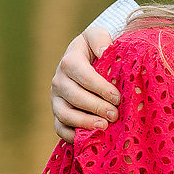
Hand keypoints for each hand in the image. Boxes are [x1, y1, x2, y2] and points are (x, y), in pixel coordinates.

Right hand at [51, 25, 117, 141]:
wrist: (86, 58)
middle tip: (115, 114)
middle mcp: (59, 80)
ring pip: (64, 114)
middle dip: (96, 107)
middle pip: (75, 97)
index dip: (99, 87)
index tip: (117, 97)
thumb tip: (105, 51)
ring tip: (103, 126)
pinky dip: (71, 135)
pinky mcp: (57, 112)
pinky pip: (59, 127)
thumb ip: (101, 40)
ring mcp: (56, 98)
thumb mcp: (98, 36)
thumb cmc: (96, 47)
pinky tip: (89, 137)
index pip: (82, 74)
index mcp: (69, 61)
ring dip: (84, 122)